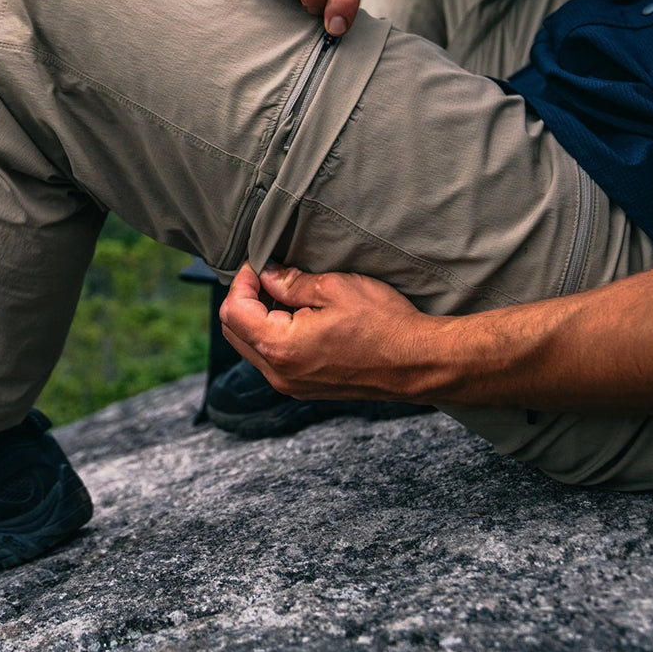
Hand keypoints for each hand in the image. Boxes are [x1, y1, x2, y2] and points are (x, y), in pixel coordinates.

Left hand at [219, 262, 433, 400]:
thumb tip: (267, 274)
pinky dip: (275, 335)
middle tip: (268, 275)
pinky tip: (299, 316)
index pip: (234, 312)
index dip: (241, 281)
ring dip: (259, 318)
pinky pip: (273, 360)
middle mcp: (280, 373)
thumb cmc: (383, 324)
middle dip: (245, 299)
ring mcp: (292, 385)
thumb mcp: (334, 288)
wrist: (418, 363)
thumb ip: (291, 282)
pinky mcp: (306, 388)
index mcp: (280, 347)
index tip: (259, 264)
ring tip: (286, 293)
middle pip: (235, 332)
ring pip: (252, 348)